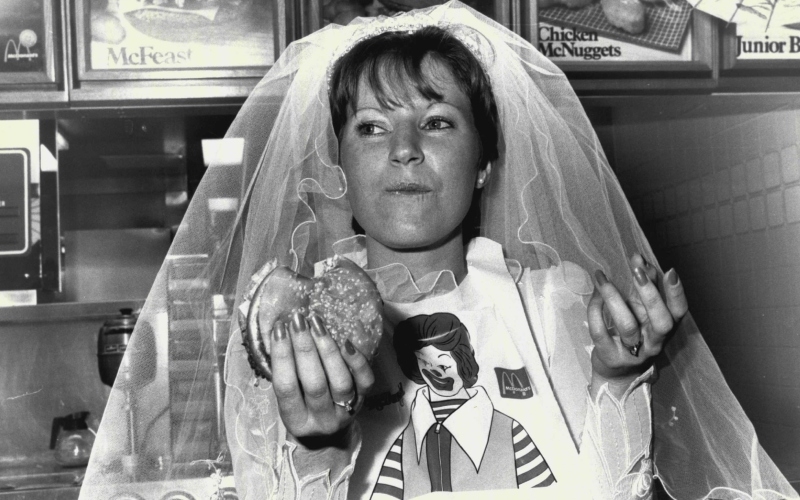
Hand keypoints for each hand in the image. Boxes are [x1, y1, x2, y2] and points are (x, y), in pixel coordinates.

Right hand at [270, 310, 374, 442]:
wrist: (329, 436)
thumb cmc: (302, 409)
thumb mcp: (289, 401)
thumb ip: (286, 375)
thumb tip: (282, 332)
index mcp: (296, 421)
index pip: (286, 388)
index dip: (282, 357)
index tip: (279, 329)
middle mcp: (322, 420)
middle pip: (314, 383)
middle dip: (305, 348)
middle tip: (298, 320)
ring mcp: (345, 412)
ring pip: (340, 381)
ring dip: (328, 350)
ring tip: (317, 324)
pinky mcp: (364, 401)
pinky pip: (365, 381)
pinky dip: (357, 361)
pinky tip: (346, 341)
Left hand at [587, 254, 687, 386]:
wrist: (616, 373)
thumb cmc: (631, 335)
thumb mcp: (640, 312)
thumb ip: (642, 288)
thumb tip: (641, 260)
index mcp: (664, 329)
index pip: (678, 312)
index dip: (677, 293)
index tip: (670, 271)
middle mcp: (653, 342)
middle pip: (661, 322)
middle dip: (650, 294)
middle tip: (636, 270)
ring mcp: (632, 352)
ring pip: (627, 325)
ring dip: (614, 298)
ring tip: (602, 278)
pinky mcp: (609, 356)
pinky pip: (601, 332)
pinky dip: (596, 311)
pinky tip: (594, 296)